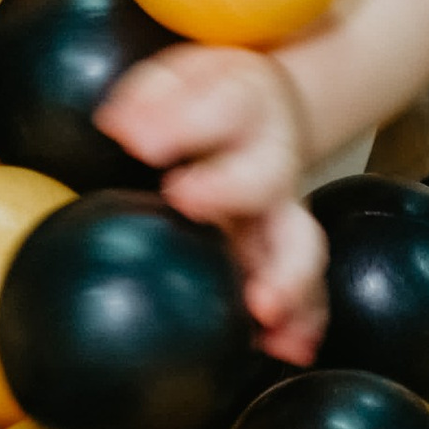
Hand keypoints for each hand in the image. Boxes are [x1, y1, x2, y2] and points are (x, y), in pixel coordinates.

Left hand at [95, 46, 327, 357]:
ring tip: (263, 309)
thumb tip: (118, 126)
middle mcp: (272, 157)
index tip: (142, 143)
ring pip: (301, 240)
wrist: (266, 105)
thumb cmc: (206, 95)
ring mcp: (284, 209)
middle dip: (228, 190)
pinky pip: (310, 287)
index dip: (182, 124)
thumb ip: (148, 99)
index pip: (220, 107)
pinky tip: (290, 349)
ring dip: (287, 276)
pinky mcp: (285, 249)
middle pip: (263, 174)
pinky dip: (306, 319)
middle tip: (185, 203)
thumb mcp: (176, 78)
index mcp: (245, 103)